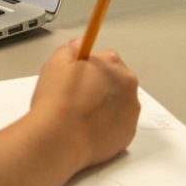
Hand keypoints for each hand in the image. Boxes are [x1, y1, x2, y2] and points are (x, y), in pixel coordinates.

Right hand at [30, 38, 139, 171]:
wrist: (59, 139)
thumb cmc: (56, 101)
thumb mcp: (54, 64)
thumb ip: (69, 50)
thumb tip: (77, 47)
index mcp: (112, 64)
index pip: (103, 59)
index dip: (87, 68)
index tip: (76, 77)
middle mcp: (128, 85)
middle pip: (115, 80)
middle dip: (99, 86)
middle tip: (77, 98)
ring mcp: (131, 111)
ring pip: (118, 103)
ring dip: (105, 106)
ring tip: (81, 116)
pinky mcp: (129, 134)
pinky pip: (118, 124)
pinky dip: (107, 125)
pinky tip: (88, 129)